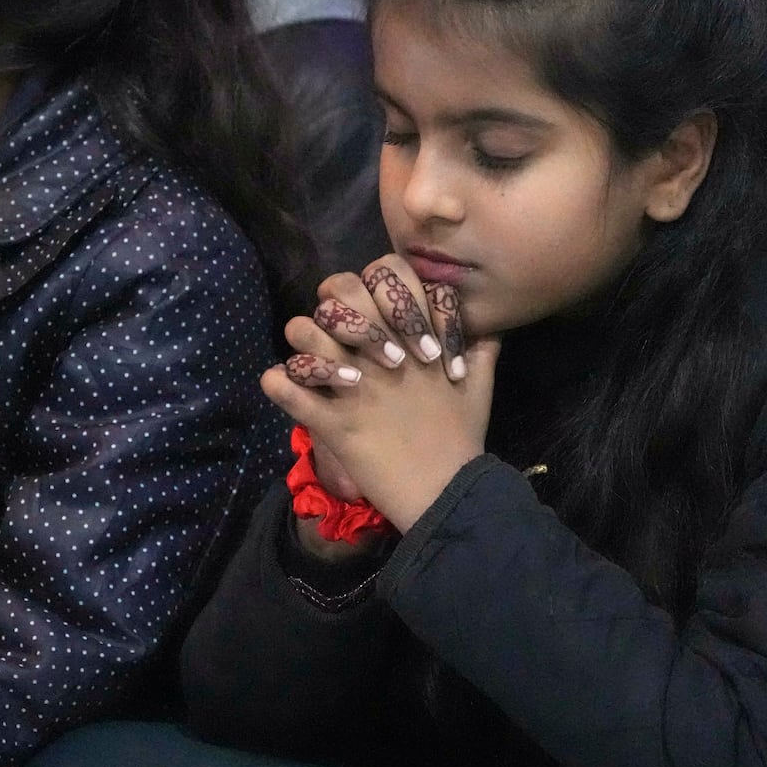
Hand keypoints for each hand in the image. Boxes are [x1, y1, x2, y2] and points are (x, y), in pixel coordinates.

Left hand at [262, 263, 499, 530]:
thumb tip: (488, 328)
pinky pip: (289, 391)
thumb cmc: (463, 437)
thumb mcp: (482, 385)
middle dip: (332, 306)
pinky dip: (278, 384)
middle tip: (339, 334)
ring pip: (304, 333)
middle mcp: (384, 350)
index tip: (373, 310)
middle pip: (338, 293)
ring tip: (313, 361)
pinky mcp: (333, 421)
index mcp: (417, 335)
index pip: (385, 274)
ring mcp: (356, 385)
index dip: (370, 284)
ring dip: (303, 342)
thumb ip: (484, 349)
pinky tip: (282, 387)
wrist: (447, 492)